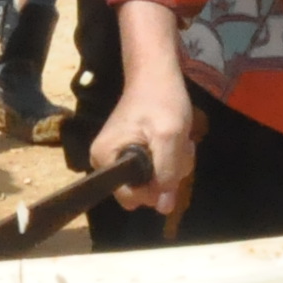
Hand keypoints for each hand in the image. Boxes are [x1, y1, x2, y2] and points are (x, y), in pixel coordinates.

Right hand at [88, 60, 200, 223]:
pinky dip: (169, 159)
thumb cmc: (161, 100)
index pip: (130, 198)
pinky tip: (173, 140)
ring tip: (176, 139)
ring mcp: (120, 158)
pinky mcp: (133, 153)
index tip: (169, 165)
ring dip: (172, 165)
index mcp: (105, 159)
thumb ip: (166, 174)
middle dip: (166, 174)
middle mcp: (107, 162)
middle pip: (142, 192)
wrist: (157, 74)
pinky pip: (154, 170)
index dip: (154, 189)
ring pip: (152, 182)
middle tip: (175, 147)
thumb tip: (163, 208)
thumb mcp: (169, 137)